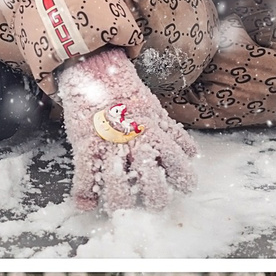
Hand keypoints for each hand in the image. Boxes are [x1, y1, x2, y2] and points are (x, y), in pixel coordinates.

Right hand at [58, 47, 197, 212]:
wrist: (95, 71)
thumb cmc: (125, 93)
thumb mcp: (154, 111)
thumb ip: (173, 134)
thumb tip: (191, 153)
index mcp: (156, 134)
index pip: (178, 165)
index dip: (183, 180)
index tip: (183, 187)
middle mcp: (135, 143)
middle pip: (151, 183)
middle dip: (154, 198)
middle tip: (152, 203)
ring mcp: (110, 146)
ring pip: (118, 187)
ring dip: (121, 202)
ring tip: (123, 205)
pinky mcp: (86, 145)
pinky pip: (85, 177)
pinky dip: (84, 195)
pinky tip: (86, 204)